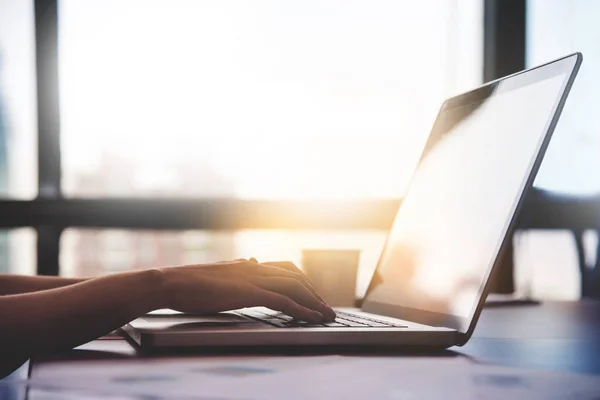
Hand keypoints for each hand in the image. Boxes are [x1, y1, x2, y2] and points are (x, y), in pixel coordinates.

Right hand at [159, 259, 335, 322]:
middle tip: (325, 306)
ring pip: (294, 286)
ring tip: (326, 314)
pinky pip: (283, 300)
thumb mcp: (218, 273)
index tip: (312, 293)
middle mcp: (254, 267)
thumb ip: (237, 269)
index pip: (284, 268)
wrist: (171, 282)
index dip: (302, 281)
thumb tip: (251, 261)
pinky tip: (311, 318)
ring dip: (313, 301)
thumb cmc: (187, 282)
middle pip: (295, 276)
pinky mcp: (248, 292)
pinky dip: (301, 309)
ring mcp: (252, 278)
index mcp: (247, 264)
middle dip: (313, 292)